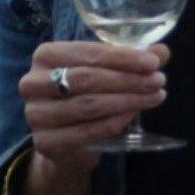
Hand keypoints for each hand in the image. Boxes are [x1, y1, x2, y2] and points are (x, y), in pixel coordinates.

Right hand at [19, 40, 167, 167]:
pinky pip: (86, 132)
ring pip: (88, 105)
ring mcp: (35, 114)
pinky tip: (133, 115)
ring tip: (154, 98)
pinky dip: (113, 122)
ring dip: (126, 101)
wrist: (66, 143)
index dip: (122, 57)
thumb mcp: (107, 73)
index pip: (87, 52)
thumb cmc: (86, 96)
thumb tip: (162, 51)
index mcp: (45, 55)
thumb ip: (131, 62)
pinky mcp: (44, 142)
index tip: (153, 62)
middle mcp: (32, 82)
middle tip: (158, 81)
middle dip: (127, 79)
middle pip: (87, 78)